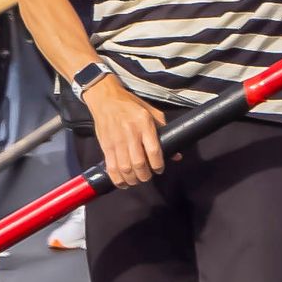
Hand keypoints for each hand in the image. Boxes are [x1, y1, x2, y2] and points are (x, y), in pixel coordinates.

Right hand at [86, 72, 168, 190]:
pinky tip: (123, 183)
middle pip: (139, 163)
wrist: (105, 99)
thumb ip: (164, 131)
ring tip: (137, 180)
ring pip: (125, 168)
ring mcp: (116, 141)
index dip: (158, 165)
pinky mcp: (105, 146)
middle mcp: (130, 133)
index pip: (153, 151)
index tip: (159, 169)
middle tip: (148, 176)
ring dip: (132, 179)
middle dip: (145, 175)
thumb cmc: (131, 105)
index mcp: (144, 124)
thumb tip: (176, 154)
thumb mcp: (152, 113)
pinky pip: (111, 167)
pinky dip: (117, 179)